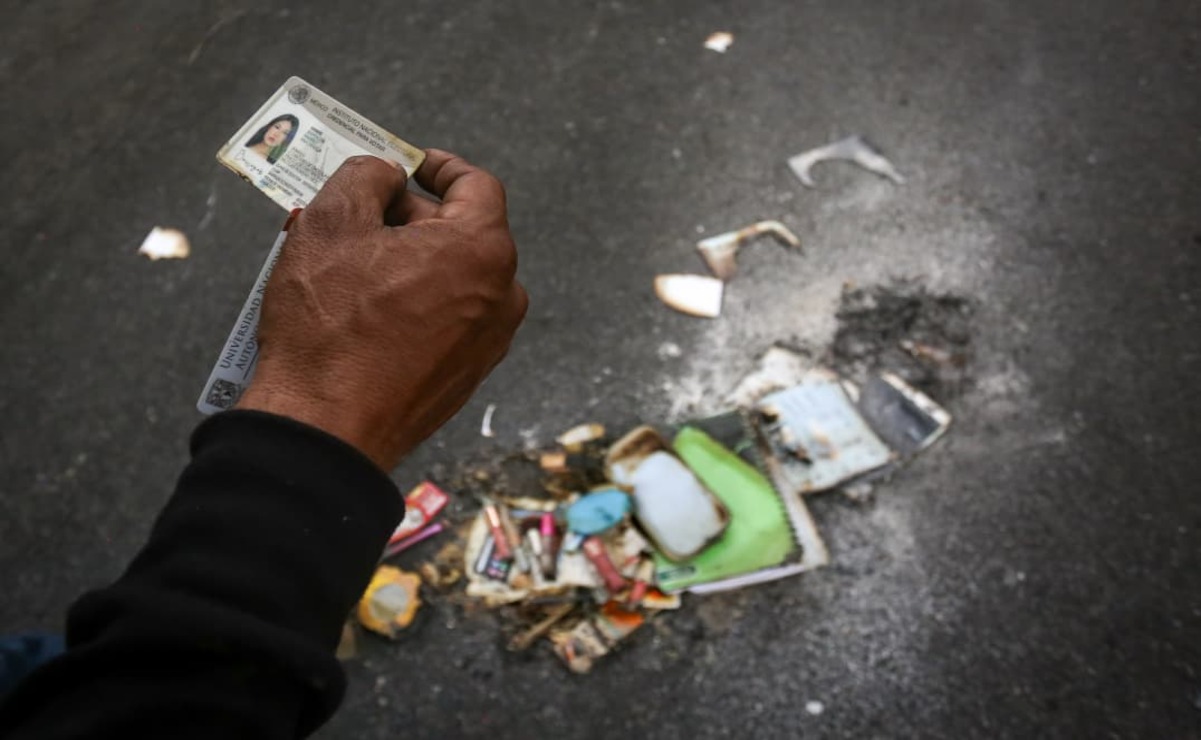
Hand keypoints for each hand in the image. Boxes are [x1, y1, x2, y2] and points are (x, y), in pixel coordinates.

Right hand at [236, 151, 527, 469]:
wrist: (327, 429)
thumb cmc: (329, 325)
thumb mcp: (332, 221)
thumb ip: (367, 176)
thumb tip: (387, 175)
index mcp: (482, 249)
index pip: (476, 185)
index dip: (437, 166)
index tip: (406, 165)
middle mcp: (501, 296)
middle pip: (461, 233)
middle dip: (408, 218)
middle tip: (355, 216)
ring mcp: (487, 343)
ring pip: (450, 279)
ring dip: (405, 262)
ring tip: (348, 264)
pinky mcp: (465, 377)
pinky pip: (444, 321)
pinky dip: (412, 303)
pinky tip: (362, 310)